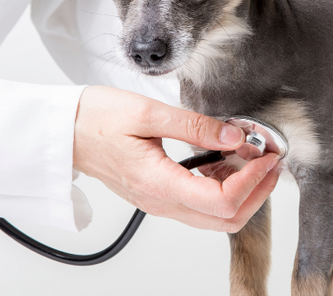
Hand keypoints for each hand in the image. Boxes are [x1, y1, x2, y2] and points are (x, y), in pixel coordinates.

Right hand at [72, 86, 280, 232]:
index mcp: (159, 184)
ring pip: (215, 218)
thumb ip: (194, 126)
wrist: (63, 131)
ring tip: (250, 157)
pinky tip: (224, 160)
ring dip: (242, 192)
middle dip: (257, 193)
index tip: (266, 156)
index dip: (253, 182)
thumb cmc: (95, 119)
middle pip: (226, 221)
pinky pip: (199, 206)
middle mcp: (161, 202)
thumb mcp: (147, 112)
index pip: (222, 203)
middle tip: (270, 161)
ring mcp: (160, 203)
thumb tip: (234, 136)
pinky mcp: (158, 195)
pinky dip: (222, 189)